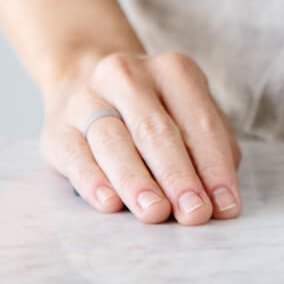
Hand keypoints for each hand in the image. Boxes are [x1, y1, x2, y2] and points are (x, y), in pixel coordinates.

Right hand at [41, 49, 242, 224]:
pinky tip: (110, 203)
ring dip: (137, 180)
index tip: (226, 206)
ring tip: (155, 213)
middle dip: (179, 175)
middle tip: (195, 213)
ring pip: (114, 140)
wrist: (84, 78)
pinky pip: (76, 155)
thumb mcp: (186, 112)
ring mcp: (87, 98)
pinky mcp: (57, 128)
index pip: (199, 120)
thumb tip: (222, 194)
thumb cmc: (151, 108)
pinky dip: (94, 180)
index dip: (215, 166)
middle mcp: (128, 76)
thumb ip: (212, 146)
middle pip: (156, 129)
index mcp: (172, 70)